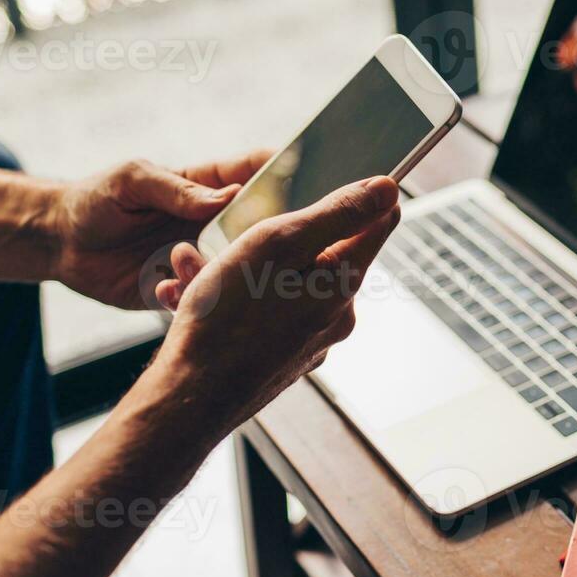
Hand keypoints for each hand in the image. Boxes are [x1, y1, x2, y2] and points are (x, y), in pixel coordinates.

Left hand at [52, 151, 272, 308]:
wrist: (62, 244)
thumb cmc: (97, 199)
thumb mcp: (131, 181)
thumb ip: (176, 189)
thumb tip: (226, 197)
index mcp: (210, 187)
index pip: (260, 171)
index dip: (288, 171)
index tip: (308, 179)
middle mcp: (217, 223)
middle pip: (266, 226)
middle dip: (276, 235)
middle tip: (274, 245)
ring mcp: (206, 257)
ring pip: (243, 269)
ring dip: (233, 275)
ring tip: (204, 270)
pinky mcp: (188, 290)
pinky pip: (207, 300)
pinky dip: (194, 299)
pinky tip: (167, 291)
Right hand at [150, 176, 400, 435]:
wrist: (189, 397)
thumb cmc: (227, 318)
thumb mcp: (280, 244)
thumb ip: (336, 214)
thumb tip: (388, 189)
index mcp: (342, 283)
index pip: (376, 225)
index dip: (362, 196)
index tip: (339, 178)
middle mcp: (335, 316)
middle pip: (319, 253)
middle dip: (270, 235)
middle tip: (227, 232)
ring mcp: (309, 341)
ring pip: (279, 285)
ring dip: (236, 267)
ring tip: (190, 265)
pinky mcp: (280, 359)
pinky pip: (261, 315)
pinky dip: (229, 300)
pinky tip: (189, 297)